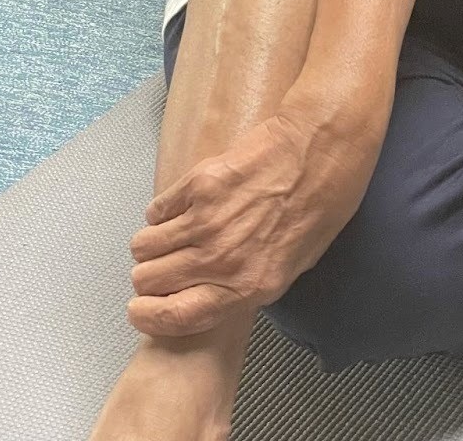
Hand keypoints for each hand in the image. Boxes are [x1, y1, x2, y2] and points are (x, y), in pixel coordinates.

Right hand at [127, 91, 391, 337]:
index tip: (140, 309)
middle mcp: (222, 259)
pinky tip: (182, 205)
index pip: (176, 318)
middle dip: (150, 277)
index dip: (148, 317)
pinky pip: (157, 210)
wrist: (322, 144)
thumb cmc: (322, 201)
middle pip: (150, 281)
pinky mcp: (199, 183)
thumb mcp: (297, 263)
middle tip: (162, 265)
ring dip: (151, 244)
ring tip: (170, 234)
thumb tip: (217, 293)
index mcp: (249, 286)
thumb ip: (252, 285)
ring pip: (144, 246)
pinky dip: (162, 212)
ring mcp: (207, 220)